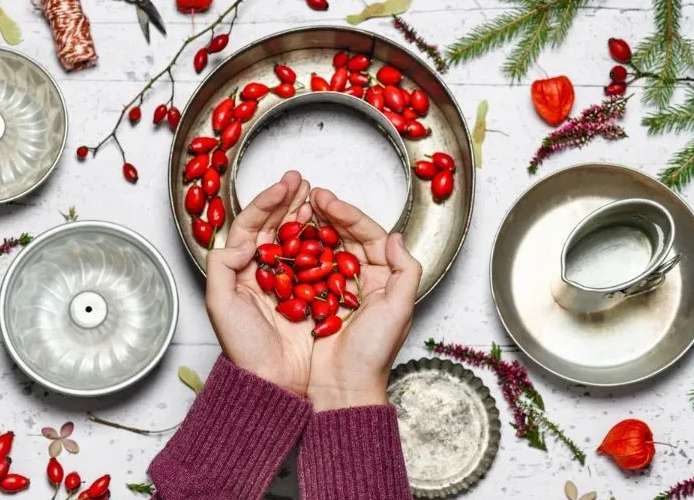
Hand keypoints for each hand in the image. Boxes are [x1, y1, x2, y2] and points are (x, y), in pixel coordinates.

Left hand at [205, 171, 313, 395]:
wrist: (274, 380)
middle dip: (288, 201)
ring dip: (306, 215)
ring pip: (297, 239)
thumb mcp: (220, 307)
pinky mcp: (312, 292)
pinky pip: (318, 261)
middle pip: (275, 226)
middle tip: (302, 181)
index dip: (267, 202)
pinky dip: (324, 242)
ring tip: (317, 197)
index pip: (252, 225)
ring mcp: (289, 280)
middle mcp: (264, 270)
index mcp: (241, 269)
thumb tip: (246, 241)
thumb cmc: (245, 348)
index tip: (285, 185)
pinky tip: (331, 228)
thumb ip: (223, 267)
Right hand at [305, 188, 421, 410]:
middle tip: (311, 195)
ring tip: (298, 209)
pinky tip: (288, 239)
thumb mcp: (399, 310)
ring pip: (325, 248)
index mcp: (384, 278)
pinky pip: (307, 269)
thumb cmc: (372, 354)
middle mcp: (361, 280)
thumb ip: (405, 270)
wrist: (342, 388)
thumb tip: (396, 236)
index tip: (328, 200)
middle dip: (328, 214)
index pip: (368, 235)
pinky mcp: (314, 300)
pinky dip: (298, 252)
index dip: (349, 215)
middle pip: (345, 237)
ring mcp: (336, 289)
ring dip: (312, 228)